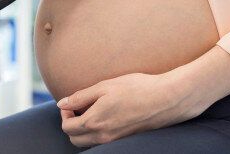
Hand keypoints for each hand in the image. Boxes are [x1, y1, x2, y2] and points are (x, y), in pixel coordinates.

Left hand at [56, 72, 206, 147]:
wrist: (166, 98)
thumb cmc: (136, 88)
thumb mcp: (104, 86)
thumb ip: (81, 96)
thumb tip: (62, 104)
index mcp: (94, 121)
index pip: (67, 127)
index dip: (65, 115)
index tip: (71, 103)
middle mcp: (103, 135)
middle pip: (75, 140)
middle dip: (71, 125)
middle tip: (77, 109)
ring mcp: (114, 139)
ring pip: (88, 143)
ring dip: (83, 131)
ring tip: (90, 112)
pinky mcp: (124, 139)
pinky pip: (101, 142)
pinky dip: (96, 133)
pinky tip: (104, 117)